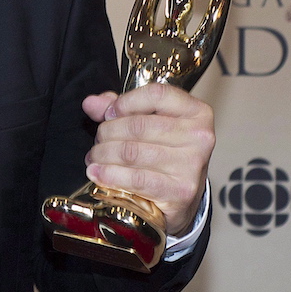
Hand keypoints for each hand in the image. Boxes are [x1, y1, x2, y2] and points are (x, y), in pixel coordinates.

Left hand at [82, 82, 214, 236]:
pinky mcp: (180, 191)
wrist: (182, 197)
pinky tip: (97, 173)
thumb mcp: (149, 123)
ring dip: (103, 154)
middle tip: (97, 141)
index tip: (109, 114)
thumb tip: (91, 103)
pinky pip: (135, 178)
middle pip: (138, 125)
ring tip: (95, 157)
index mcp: (196, 112)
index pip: (156, 94)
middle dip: (107, 132)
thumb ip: (120, 108)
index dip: (125, 102)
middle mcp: (199, 137)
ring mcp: (192, 165)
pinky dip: (109, 175)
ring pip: (131, 152)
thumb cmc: (165, 153)